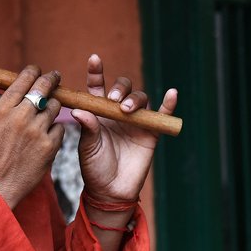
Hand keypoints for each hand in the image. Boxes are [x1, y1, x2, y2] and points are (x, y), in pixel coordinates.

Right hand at [0, 66, 64, 208]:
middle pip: (44, 87)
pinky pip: (60, 127)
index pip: (24, 79)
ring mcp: (37, 132)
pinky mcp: (49, 146)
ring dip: (53, 104)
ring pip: (55, 106)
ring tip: (47, 107)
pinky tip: (46, 131)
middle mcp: (21, 118)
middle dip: (51, 78)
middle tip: (54, 76)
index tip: (35, 71)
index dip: (33, 71)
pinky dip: (55, 127)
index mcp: (2, 110)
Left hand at [72, 55, 178, 203]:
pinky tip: (172, 94)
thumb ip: (87, 127)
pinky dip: (169, 103)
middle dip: (120, 89)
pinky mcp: (151, 132)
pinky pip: (162, 114)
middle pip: (123, 89)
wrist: (110, 190)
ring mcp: (135, 121)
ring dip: (136, 99)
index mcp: (98, 111)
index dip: (97, 71)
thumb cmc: (94, 167)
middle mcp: (117, 112)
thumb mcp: (86, 147)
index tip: (94, 60)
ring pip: (141, 98)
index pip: (98, 86)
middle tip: (115, 100)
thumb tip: (78, 111)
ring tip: (127, 110)